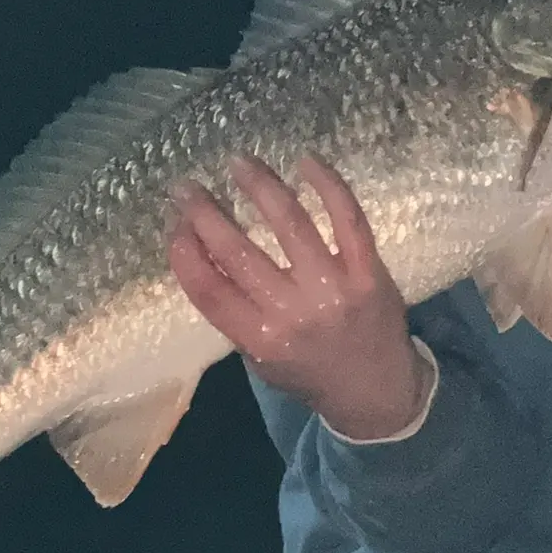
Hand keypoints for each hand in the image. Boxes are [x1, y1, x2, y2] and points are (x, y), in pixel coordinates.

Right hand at [167, 153, 432, 439]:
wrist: (377, 391)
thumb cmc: (309, 371)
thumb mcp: (260, 358)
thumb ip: (234, 312)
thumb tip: (199, 250)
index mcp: (260, 339)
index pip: (208, 290)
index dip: (184, 253)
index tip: (174, 224)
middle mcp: (294, 313)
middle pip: (238, 252)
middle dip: (205, 212)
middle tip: (186, 186)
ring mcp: (334, 289)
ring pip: (290, 223)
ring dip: (260, 185)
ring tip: (239, 162)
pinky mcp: (369, 272)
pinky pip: (348, 218)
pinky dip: (327, 185)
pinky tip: (306, 161)